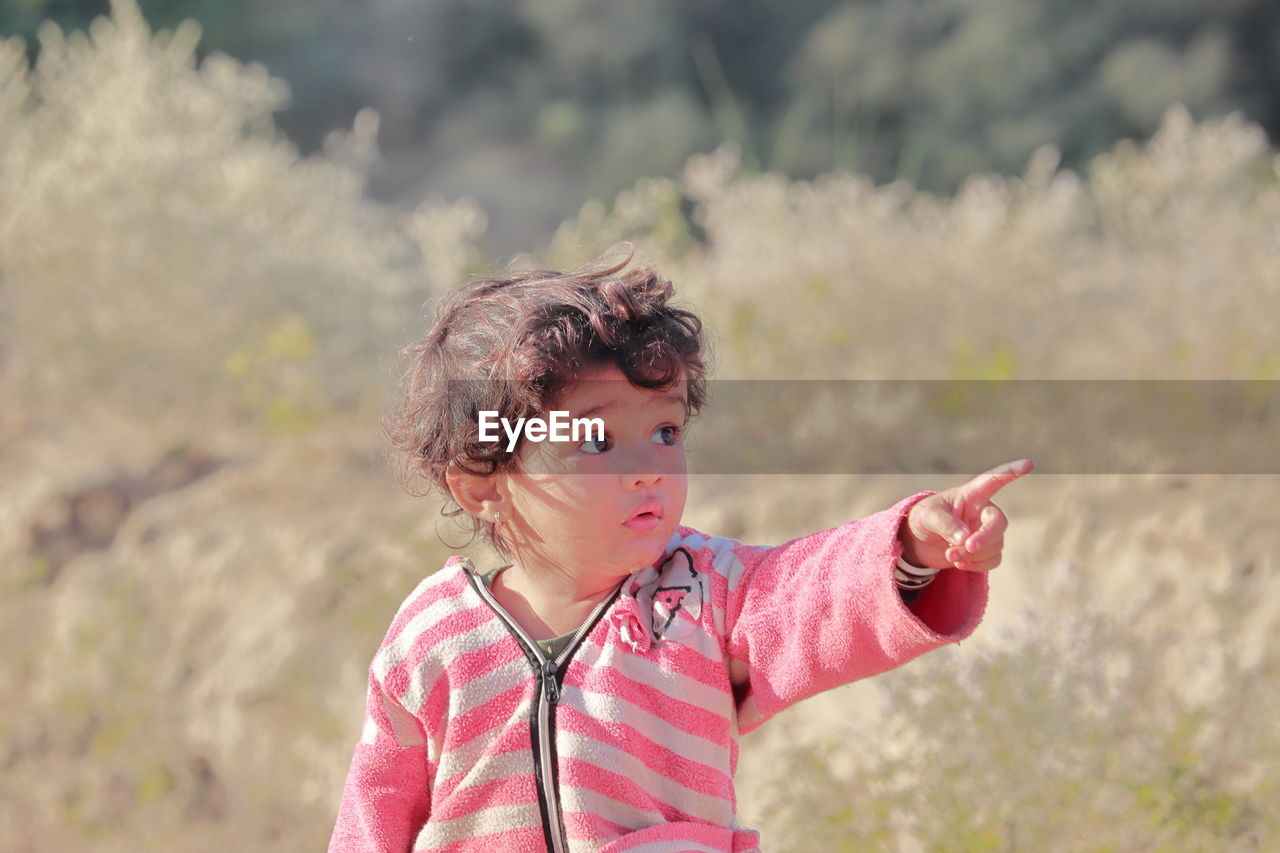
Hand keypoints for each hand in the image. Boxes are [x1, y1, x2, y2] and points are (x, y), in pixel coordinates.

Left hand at [901, 458, 1033, 571]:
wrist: (920, 541)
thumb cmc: (925, 518)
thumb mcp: (928, 516)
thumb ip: (946, 524)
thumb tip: (965, 539)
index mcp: (971, 495)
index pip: (993, 480)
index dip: (1011, 471)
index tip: (1029, 463)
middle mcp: (983, 512)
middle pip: (998, 523)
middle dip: (985, 537)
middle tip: (967, 547)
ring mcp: (987, 531)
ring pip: (995, 545)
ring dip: (973, 554)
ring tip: (950, 555)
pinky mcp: (985, 550)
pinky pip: (993, 559)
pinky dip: (977, 565)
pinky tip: (959, 563)